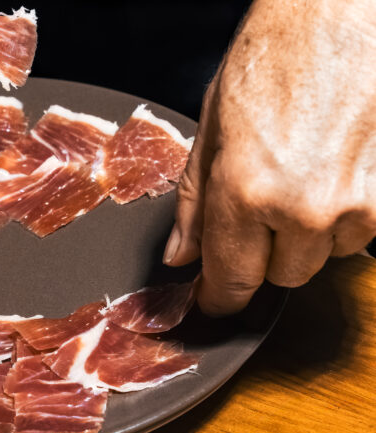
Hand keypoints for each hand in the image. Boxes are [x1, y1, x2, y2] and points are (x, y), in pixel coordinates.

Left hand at [163, 0, 375, 315]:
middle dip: (262, 254)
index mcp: (247, 191)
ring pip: (323, 258)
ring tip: (299, 176)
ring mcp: (356, 203)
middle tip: (257, 207)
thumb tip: (181, 256)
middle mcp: (303, 208)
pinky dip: (341, 217)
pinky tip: (330, 172)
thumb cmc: (274, 55)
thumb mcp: (212, 128)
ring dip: (305, 235)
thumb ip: (193, 203)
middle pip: (280, 277)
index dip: (219, 297)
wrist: (343, 10)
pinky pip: (360, 234)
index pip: (231, 280)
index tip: (214, 299)